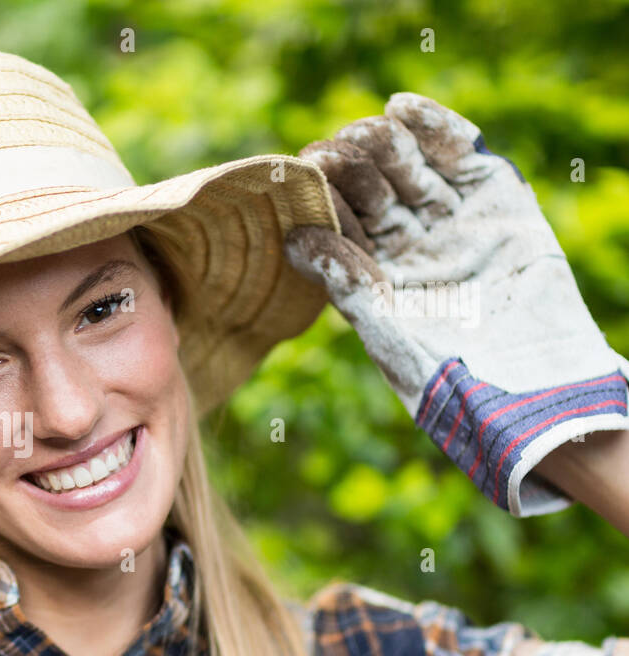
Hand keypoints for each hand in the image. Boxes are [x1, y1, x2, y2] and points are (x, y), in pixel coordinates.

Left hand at [283, 93, 628, 516]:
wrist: (529, 383)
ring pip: (411, 169)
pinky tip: (403, 108)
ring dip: (386, 146)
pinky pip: (460, 155)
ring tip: (366, 130)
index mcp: (373, 273)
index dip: (322, 198)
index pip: (340, 223)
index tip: (300, 174)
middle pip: (372, 190)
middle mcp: (407, 243)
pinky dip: (435, 128)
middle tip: (331, 151)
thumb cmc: (447, 371)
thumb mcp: (384, 327)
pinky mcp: (495, 196)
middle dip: (352, 169)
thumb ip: (343, 280)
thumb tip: (291, 239)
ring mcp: (450, 217)